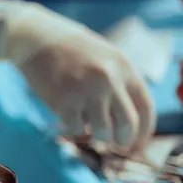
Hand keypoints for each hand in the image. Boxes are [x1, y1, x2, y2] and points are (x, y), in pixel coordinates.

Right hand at [20, 32, 153, 148]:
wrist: (37, 39)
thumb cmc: (72, 51)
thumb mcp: (106, 59)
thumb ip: (121, 84)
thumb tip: (130, 123)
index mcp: (124, 67)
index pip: (145, 108)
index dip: (143, 131)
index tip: (137, 142)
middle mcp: (108, 79)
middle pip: (128, 124)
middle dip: (122, 140)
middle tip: (115, 142)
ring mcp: (85, 90)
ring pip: (102, 132)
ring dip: (96, 135)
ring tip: (87, 124)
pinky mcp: (63, 101)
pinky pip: (76, 129)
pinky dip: (73, 128)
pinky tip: (68, 114)